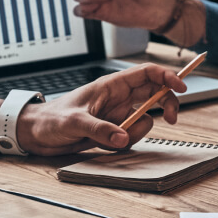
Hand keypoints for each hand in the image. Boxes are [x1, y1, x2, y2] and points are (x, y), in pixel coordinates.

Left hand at [16, 63, 186, 154]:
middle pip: (155, 93)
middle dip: (166, 104)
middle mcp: (118, 98)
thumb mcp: (74, 122)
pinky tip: (104, 145)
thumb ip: (99, 129)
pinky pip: (131, 136)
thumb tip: (122, 138)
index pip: (147, 73)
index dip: (167, 76)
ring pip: (144, 119)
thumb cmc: (50, 119)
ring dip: (137, 131)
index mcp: (111, 85)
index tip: (181, 87)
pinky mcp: (113, 130)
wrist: (36, 134)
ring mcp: (117, 114)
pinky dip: (124, 143)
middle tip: (171, 118)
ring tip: (114, 139)